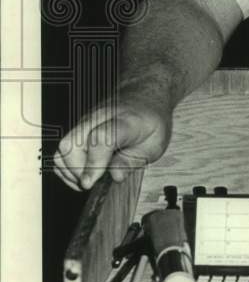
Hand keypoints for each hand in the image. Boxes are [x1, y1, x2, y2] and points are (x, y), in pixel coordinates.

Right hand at [53, 98, 171, 191]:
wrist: (144, 99)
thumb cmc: (150, 122)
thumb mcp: (154, 145)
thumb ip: (133, 161)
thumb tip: (115, 177)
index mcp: (125, 122)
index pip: (101, 138)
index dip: (93, 163)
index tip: (89, 183)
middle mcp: (99, 118)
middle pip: (72, 144)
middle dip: (78, 171)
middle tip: (96, 182)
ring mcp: (85, 122)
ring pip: (62, 149)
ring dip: (71, 171)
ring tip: (91, 178)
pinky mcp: (77, 128)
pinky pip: (61, 152)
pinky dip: (67, 168)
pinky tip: (85, 173)